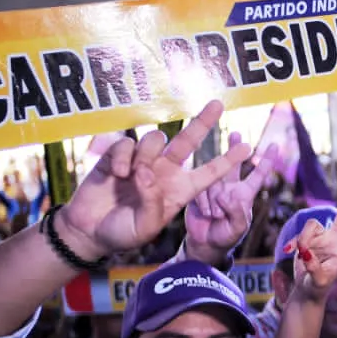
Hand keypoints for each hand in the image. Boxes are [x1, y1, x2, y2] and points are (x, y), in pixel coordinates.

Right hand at [54, 101, 247, 259]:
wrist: (88, 230)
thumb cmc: (120, 233)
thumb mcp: (144, 228)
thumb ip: (152, 203)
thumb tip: (148, 172)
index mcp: (179, 191)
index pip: (209, 173)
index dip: (228, 161)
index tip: (248, 147)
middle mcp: (165, 172)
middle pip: (189, 141)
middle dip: (203, 122)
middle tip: (218, 104)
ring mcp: (142, 161)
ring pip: (156, 139)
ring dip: (146, 154)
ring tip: (130, 177)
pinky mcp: (118, 155)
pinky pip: (127, 143)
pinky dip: (122, 157)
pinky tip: (116, 174)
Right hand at [184, 131, 278, 261]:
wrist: (204, 244)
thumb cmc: (226, 237)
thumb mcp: (238, 228)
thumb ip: (238, 212)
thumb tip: (226, 195)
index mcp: (244, 194)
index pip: (258, 175)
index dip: (266, 161)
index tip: (274, 145)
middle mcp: (229, 188)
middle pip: (233, 163)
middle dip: (234, 148)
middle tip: (236, 133)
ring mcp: (212, 188)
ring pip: (213, 181)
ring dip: (214, 200)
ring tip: (215, 215)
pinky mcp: (197, 191)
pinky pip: (200, 189)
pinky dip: (203, 203)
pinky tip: (206, 213)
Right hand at [288, 176, 336, 300]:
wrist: (307, 288)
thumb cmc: (317, 286)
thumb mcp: (318, 279)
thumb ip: (313, 265)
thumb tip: (306, 251)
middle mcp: (334, 238)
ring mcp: (320, 237)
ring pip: (313, 225)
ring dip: (305, 239)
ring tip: (301, 255)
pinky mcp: (306, 238)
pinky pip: (299, 234)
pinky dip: (295, 243)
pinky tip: (291, 252)